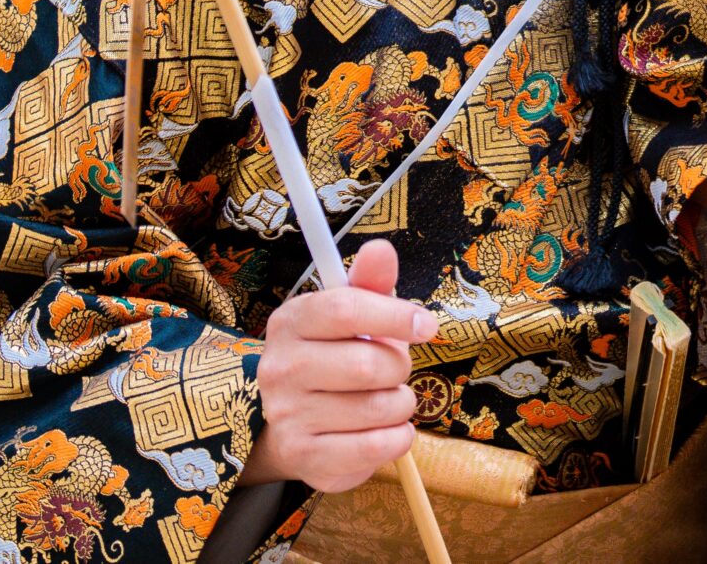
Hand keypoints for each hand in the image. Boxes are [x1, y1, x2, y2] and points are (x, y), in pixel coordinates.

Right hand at [244, 240, 437, 491]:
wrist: (293, 421)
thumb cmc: (336, 354)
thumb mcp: (352, 312)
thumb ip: (370, 282)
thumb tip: (380, 248)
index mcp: (292, 322)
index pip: (345, 308)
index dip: (396, 316)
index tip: (426, 326)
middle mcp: (280, 368)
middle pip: (368, 364)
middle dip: (399, 367)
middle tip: (394, 371)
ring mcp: (286, 416)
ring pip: (377, 408)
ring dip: (401, 404)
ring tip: (387, 400)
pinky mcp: (302, 456)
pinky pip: (374, 447)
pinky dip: (397, 438)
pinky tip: (387, 429)